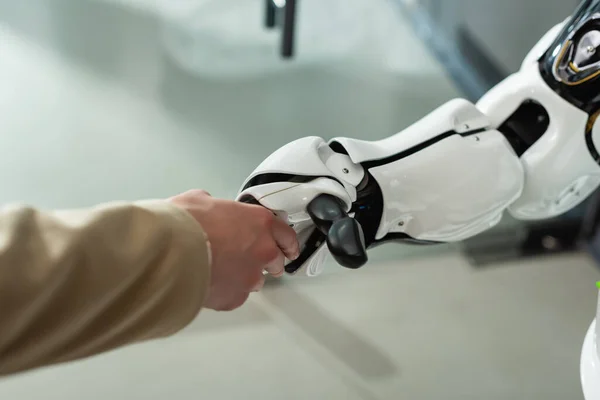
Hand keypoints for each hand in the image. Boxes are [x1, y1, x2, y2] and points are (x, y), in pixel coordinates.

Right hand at [169, 190, 298, 310]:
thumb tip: (210, 209)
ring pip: (257, 280)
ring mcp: (251, 276)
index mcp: (260, 222)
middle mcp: (263, 250)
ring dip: (245, 276)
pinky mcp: (236, 297)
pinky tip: (211, 282)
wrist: (169, 254)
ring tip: (222, 271)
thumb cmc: (184, 225)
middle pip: (277, 261)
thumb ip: (216, 206)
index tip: (288, 248)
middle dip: (266, 261)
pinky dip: (227, 291)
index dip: (287, 243)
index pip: (287, 235)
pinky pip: (237, 296)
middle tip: (247, 258)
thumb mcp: (200, 200)